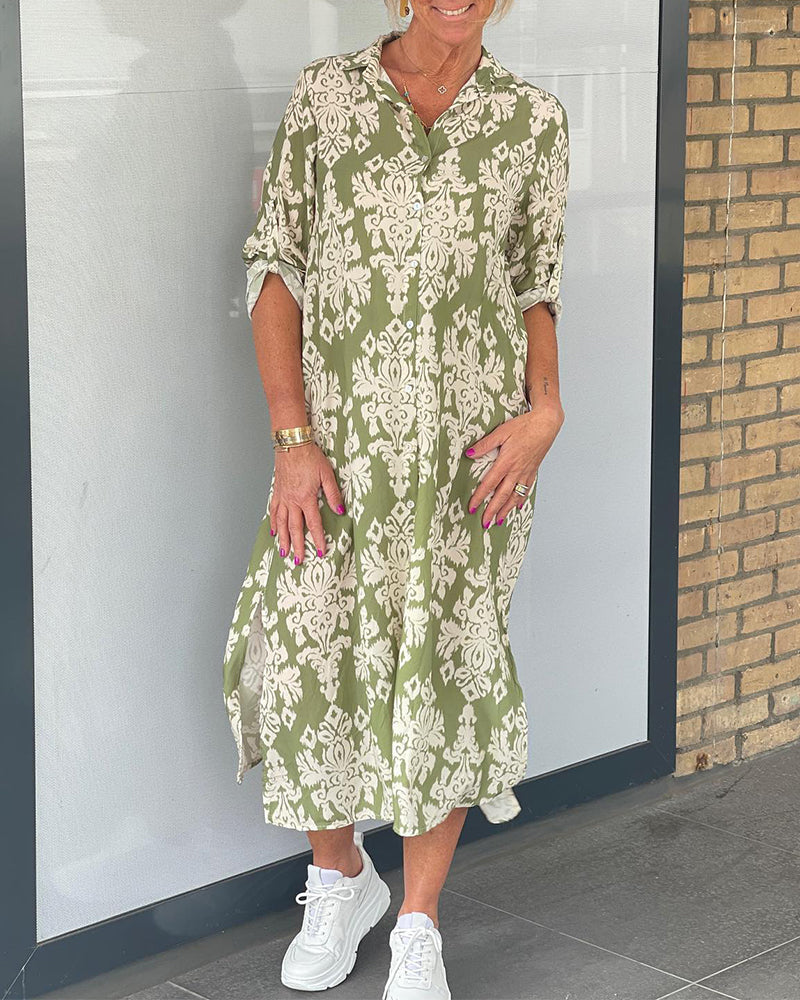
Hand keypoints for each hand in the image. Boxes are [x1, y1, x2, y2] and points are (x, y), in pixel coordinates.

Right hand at [269, 442, 345, 563]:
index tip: (320, 552)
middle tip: (299, 561)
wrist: (292, 444)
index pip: (313, 524)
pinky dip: (273, 522)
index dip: (317, 539)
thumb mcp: (327, 474)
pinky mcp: (277, 491)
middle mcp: (292, 501)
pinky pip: (273, 510)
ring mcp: (283, 497)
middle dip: (297, 546)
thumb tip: (341, 511)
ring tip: (284, 552)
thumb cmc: (310, 456)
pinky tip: (273, 531)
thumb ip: (333, 494)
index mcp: (306, 498)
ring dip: (283, 539)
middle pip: (294, 528)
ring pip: (281, 523)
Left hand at [464, 403, 563, 526]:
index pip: (489, 484)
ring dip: (506, 510)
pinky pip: (526, 489)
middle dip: (492, 510)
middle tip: (485, 523)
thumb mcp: (501, 432)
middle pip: (502, 495)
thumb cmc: (525, 426)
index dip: (479, 497)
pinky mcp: (533, 470)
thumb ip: (485, 444)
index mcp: (506, 462)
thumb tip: (469, 453)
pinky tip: (517, 506)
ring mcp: (526, 472)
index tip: (472, 507)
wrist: (546, 424)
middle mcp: (516, 470)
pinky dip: (520, 499)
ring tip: (499, 521)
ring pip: (515, 496)